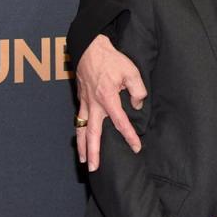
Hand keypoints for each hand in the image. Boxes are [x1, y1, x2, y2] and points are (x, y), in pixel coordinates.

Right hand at [75, 34, 146, 170]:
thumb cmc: (111, 59)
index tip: (136, 148)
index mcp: (107, 98)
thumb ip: (138, 90)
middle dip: (94, 152)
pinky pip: (79, 119)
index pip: (120, 123)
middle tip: (94, 168)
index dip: (129, 136)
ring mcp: (85, 102)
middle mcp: (94, 104)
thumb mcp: (131, 71)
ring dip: (82, 146)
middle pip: (92, 134)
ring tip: (84, 160)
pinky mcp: (80, 99)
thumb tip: (137, 104)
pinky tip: (81, 139)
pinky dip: (79, 132)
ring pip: (81, 129)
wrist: (89, 48)